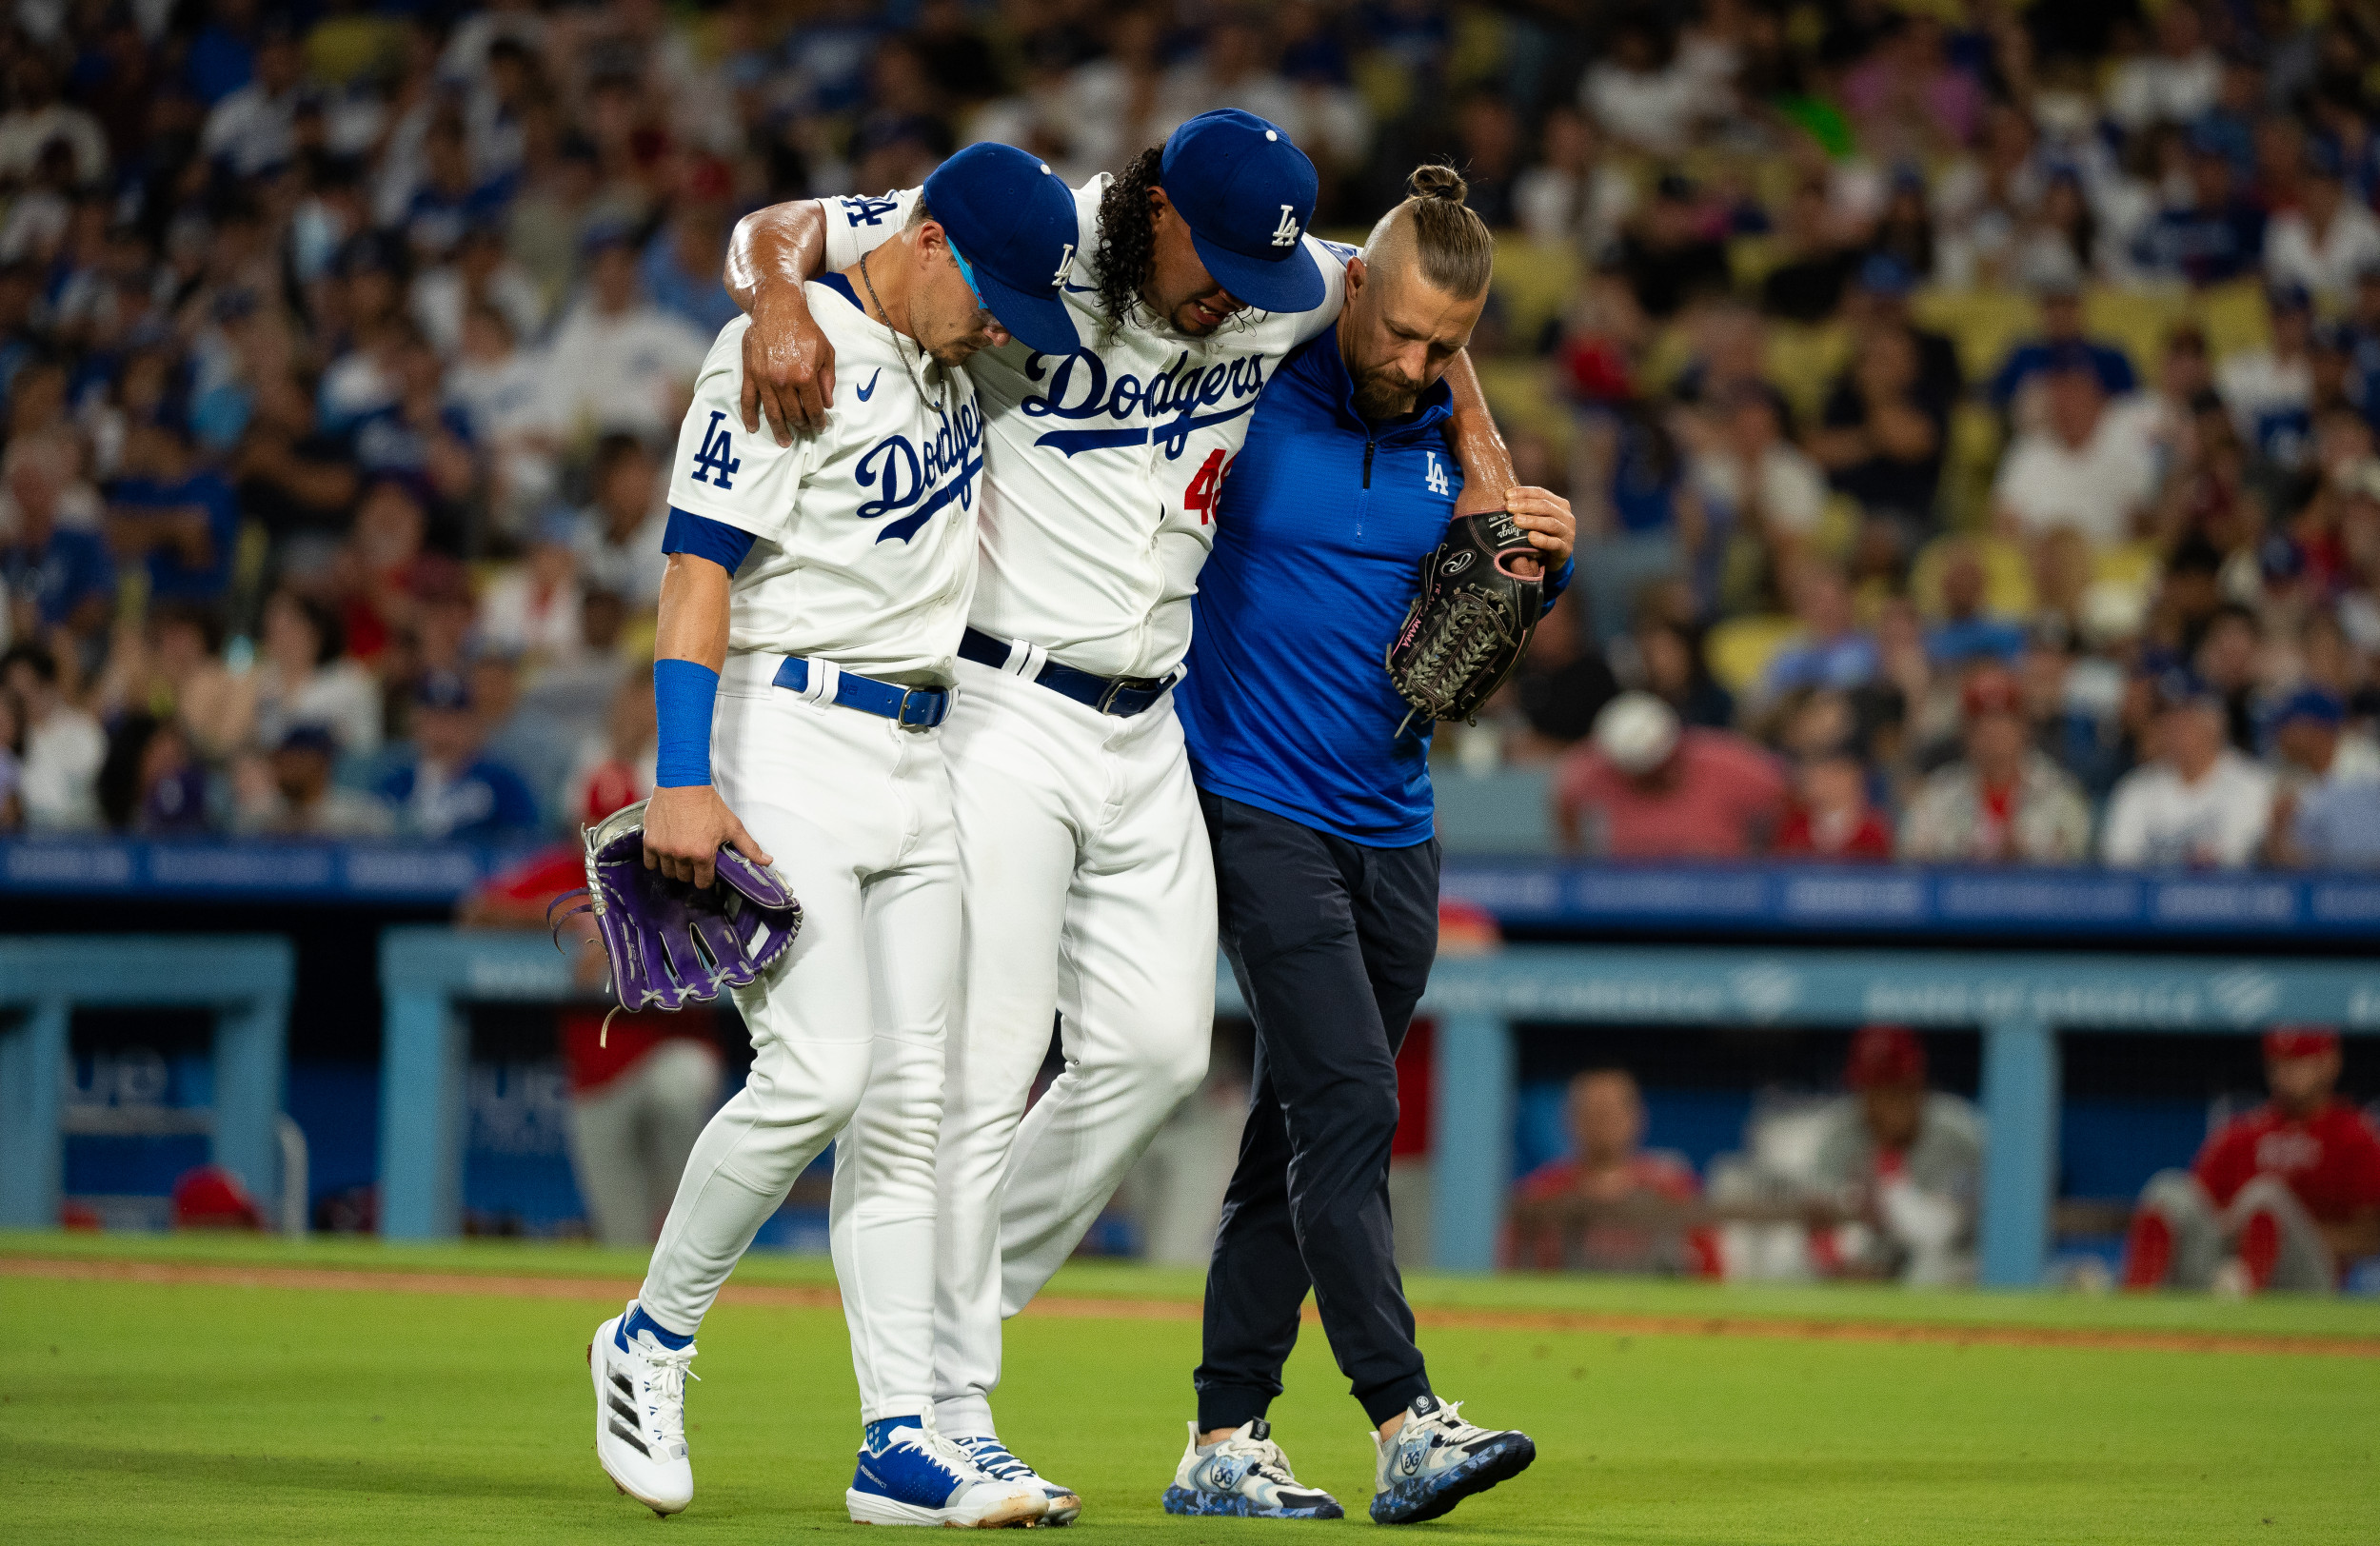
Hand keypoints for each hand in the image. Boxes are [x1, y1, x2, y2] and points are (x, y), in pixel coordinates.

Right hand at [642, 784, 772, 890]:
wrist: (682, 784)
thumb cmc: (706, 803)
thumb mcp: (732, 825)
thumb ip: (749, 847)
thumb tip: (766, 861)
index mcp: (703, 854)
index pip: (703, 882)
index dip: (706, 877)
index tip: (706, 870)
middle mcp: (682, 855)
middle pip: (685, 877)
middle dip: (690, 871)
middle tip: (693, 857)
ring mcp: (664, 849)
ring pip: (668, 872)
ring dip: (674, 866)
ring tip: (680, 852)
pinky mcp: (650, 842)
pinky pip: (650, 863)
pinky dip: (656, 860)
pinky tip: (665, 851)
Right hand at [740, 286, 836, 444]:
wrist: (778, 309)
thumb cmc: (805, 329)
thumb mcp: (826, 352)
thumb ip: (827, 379)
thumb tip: (827, 404)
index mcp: (805, 376)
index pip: (813, 408)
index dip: (818, 421)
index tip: (820, 427)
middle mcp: (784, 381)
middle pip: (794, 414)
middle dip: (801, 426)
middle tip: (804, 433)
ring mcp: (765, 379)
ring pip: (773, 413)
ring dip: (779, 430)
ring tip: (784, 442)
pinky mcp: (750, 373)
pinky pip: (748, 400)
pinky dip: (750, 416)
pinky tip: (754, 428)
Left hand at [1506, 485, 1574, 573]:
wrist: (1553, 559)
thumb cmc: (1541, 534)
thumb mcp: (1535, 519)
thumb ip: (1526, 510)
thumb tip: (1504, 500)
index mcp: (1559, 504)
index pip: (1541, 493)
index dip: (1524, 492)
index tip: (1507, 495)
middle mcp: (1566, 516)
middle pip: (1545, 506)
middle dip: (1525, 505)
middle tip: (1508, 506)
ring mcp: (1567, 533)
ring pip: (1551, 523)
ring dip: (1532, 520)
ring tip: (1516, 520)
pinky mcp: (1565, 549)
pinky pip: (1554, 543)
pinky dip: (1542, 540)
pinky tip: (1530, 537)